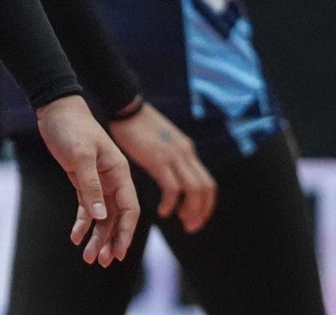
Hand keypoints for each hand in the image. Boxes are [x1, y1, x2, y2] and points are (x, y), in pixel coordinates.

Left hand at [37, 95, 139, 266]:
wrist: (57, 110)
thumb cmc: (72, 128)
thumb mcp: (80, 155)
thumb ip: (90, 185)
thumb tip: (100, 216)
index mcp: (119, 172)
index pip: (130, 208)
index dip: (126, 232)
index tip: (118, 253)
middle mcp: (113, 179)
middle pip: (117, 217)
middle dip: (110, 240)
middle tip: (100, 262)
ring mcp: (98, 181)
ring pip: (102, 216)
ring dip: (96, 236)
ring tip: (88, 258)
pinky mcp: (83, 180)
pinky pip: (86, 207)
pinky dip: (82, 223)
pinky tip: (75, 237)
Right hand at [108, 104, 215, 232]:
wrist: (127, 108)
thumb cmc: (138, 126)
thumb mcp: (162, 141)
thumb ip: (170, 156)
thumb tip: (170, 174)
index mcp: (187, 150)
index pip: (207, 183)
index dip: (206, 204)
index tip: (196, 217)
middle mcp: (186, 153)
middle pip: (205, 188)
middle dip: (202, 211)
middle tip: (191, 226)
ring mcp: (174, 156)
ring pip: (194, 190)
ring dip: (190, 210)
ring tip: (181, 222)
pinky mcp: (159, 159)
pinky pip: (172, 188)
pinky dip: (171, 203)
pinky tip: (164, 211)